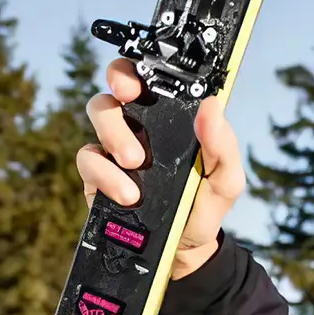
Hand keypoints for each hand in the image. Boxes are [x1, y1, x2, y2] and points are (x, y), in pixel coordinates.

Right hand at [76, 57, 241, 279]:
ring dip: (114, 132)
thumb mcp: (226, 180)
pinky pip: (88, 158)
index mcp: (173, 120)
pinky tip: (128, 193)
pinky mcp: (98, 173)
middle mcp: (141, 125)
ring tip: (135, 162)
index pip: (155, 79)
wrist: (183, 249)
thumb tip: (213, 106)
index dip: (145, 65)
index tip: (148, 71)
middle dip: (119, 79)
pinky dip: (105, 173)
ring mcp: (116, 146)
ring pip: (99, 113)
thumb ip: (223, 146)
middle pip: (119, 83)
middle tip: (129, 94)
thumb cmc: (204, 206)